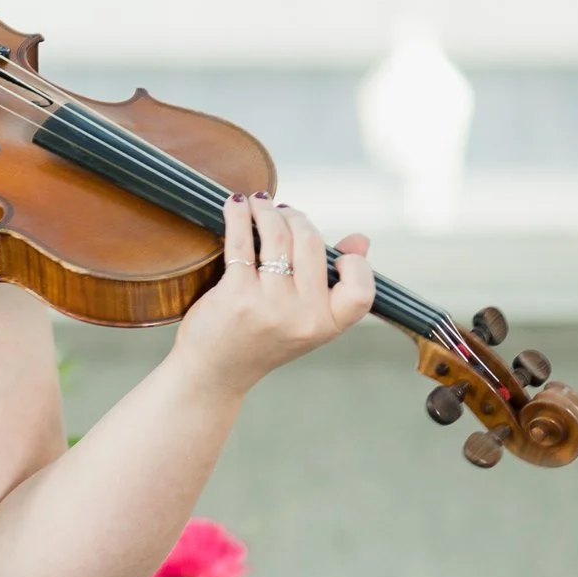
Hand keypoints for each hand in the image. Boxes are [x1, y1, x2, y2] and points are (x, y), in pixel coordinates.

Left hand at [172, 192, 372, 397]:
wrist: (216, 373)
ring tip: (259, 203)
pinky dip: (237, 215)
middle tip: (282, 212)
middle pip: (311, 241)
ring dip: (266, 209)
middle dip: (296, 218)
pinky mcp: (236, 295)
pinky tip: (236, 206)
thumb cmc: (262, 341)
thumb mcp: (306, 321)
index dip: (354, 265)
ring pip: (277, 234)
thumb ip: (335, 283)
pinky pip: (241, 241)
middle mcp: (302, 316)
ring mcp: (269, 305)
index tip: (336, 254)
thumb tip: (361, 240)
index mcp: (326, 324)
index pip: (361, 289)